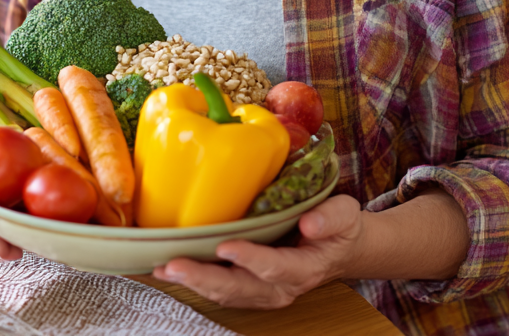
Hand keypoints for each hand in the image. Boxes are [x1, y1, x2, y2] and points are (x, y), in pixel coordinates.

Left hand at [152, 194, 363, 308]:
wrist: (338, 250)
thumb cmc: (338, 229)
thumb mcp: (345, 215)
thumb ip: (331, 218)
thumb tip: (310, 223)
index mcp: (303, 269)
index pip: (274, 268)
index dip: (250, 259)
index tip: (226, 246)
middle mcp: (279, 287)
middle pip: (239, 289)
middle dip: (204, 279)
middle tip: (174, 265)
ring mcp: (261, 290)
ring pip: (224, 293)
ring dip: (193, 282)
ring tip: (163, 268)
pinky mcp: (248, 285)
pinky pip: (219, 288)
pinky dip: (195, 280)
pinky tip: (170, 268)